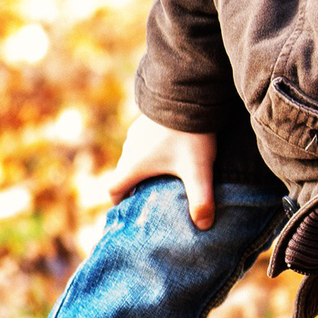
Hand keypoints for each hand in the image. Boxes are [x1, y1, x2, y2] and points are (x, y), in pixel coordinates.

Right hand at [109, 114, 216, 229]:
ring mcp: (137, 130)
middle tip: (152, 198)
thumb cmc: (188, 134)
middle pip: (124, 173)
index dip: (119, 203)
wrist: (188, 90)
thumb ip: (201, 200)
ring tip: (165, 176)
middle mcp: (129, 148)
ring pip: (134, 155)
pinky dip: (153, 150)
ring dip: (144, 167)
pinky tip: (173, 149)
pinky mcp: (149, 117)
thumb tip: (203, 227)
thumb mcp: (197, 170)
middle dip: (134, 187)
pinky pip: (145, 140)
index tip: (131, 211)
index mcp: (133, 164)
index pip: (114, 189)